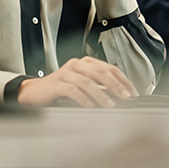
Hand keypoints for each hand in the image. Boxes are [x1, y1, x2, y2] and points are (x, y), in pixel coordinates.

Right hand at [17, 56, 137, 107]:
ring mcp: (66, 73)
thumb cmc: (60, 90)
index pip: (109, 68)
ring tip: (110, 105)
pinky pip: (72, 90)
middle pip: (100, 72)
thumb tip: (120, 96)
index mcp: (86, 63)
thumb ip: (99, 88)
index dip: (123, 80)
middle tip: (125, 97)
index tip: (132, 93)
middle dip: (115, 85)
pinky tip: (89, 106)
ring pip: (87, 81)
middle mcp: (77, 64)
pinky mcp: (56, 83)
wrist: (35, 92)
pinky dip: (83, 98)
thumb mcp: (82, 86)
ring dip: (101, 95)